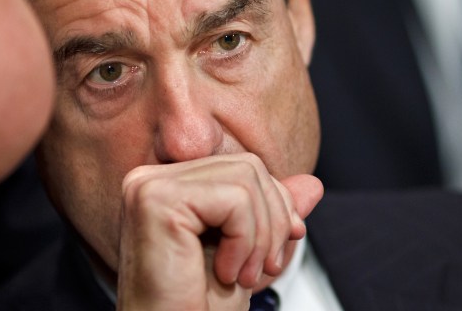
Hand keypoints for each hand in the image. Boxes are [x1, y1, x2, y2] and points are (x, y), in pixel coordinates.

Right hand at [116, 153, 322, 309]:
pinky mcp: (156, 201)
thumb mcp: (248, 253)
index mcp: (167, 185)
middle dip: (273, 221)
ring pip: (245, 179)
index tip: (283, 244)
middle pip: (247, 166)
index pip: (242, 165)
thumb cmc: (195, 306)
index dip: (275, 203)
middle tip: (263, 268)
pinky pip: (234, 200)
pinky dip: (245, 242)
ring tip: (242, 274)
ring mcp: (149, 186)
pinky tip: (225, 272)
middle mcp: (151, 179)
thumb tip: (312, 184)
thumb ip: (272, 213)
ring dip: (260, 237)